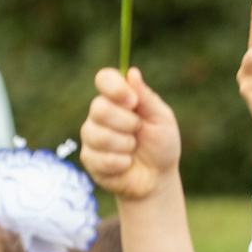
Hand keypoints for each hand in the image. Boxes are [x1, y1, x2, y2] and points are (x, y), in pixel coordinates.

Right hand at [80, 68, 183, 200]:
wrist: (157, 178)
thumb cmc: (160, 145)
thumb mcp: (161, 119)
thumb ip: (146, 98)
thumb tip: (132, 73)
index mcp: (118, 98)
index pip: (104, 79)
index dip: (115, 88)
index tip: (133, 101)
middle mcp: (100, 114)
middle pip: (99, 108)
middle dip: (126, 123)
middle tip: (139, 131)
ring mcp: (91, 136)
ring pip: (98, 134)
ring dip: (125, 144)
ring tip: (134, 149)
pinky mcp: (89, 159)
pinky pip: (101, 158)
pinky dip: (121, 162)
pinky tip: (127, 164)